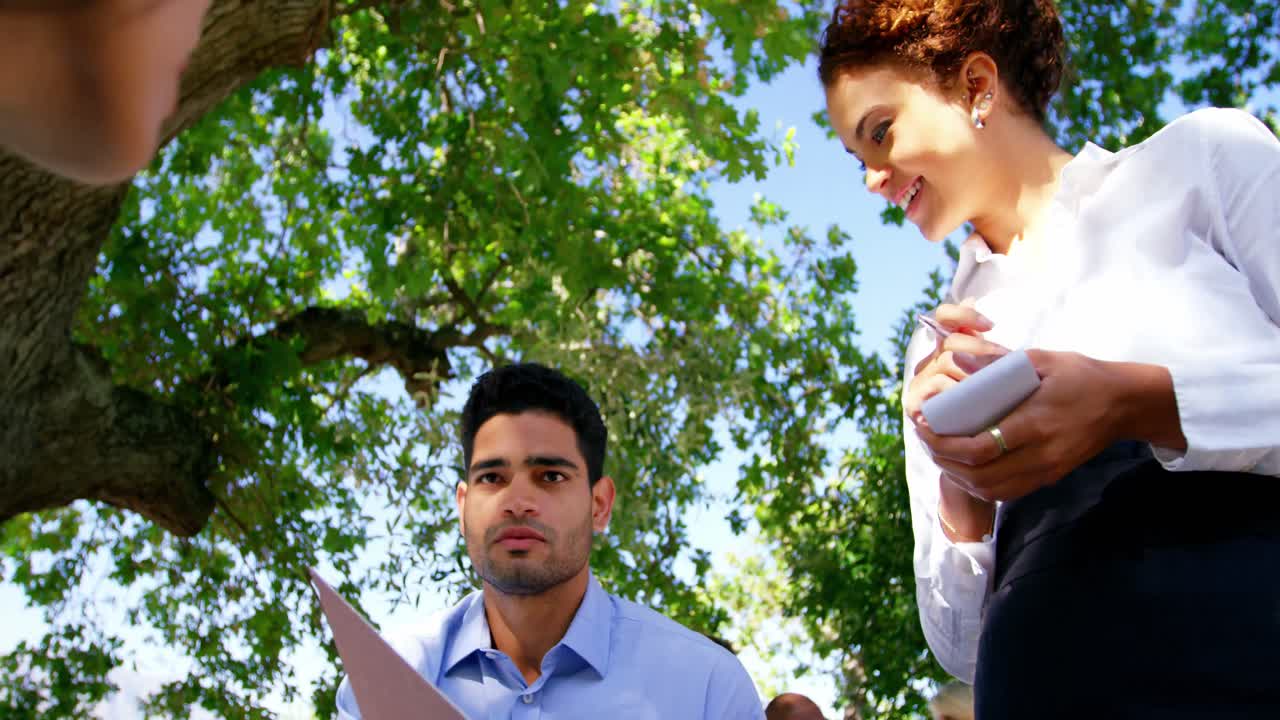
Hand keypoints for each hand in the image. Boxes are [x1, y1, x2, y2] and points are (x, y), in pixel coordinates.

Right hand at [904, 301, 1009, 422]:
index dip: (964, 314)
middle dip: (981, 349)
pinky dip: (956, 391)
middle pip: (951, 342)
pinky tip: (972, 400)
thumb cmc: (993, 407)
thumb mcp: (995, 373)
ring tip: (995, 385)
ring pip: (946, 363)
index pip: (943, 317)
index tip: (991, 325)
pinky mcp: (914, 405)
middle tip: (1005, 360)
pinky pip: (936, 387)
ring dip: (973, 372)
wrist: (981, 447)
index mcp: (945, 350)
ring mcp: (919, 384)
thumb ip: (986, 342)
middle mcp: (929, 363)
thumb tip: (971, 298)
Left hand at [916, 350, 1137, 501]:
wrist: (1124, 403)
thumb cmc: (1081, 376)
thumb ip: (998, 362)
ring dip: (958, 476)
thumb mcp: (1042, 359)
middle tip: (925, 439)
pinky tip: (964, 466)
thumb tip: (957, 359)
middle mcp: (1040, 454)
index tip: (923, 424)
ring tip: (940, 452)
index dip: (944, 442)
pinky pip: (1006, 493)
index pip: (980, 447)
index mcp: (1035, 423)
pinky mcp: (1049, 478)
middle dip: (943, 460)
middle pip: (979, 475)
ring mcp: (1046, 470)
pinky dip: (979, 484)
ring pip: (990, 490)